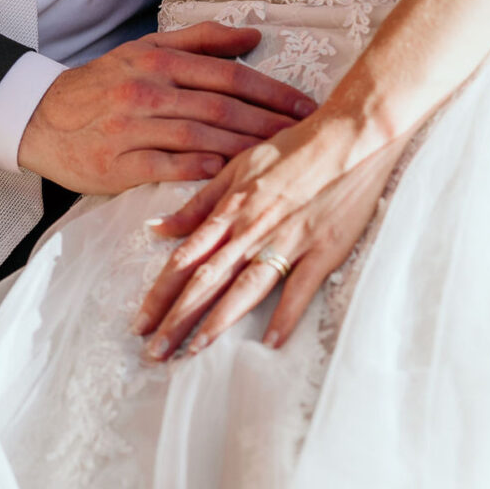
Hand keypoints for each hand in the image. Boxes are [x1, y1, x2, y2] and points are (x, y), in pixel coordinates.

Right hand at [18, 23, 315, 197]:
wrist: (40, 116)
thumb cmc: (102, 83)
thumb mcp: (146, 49)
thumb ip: (201, 40)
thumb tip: (253, 38)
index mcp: (159, 62)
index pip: (227, 75)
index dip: (270, 91)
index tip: (304, 106)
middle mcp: (147, 91)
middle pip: (220, 109)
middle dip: (268, 124)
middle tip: (305, 137)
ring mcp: (131, 128)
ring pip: (199, 138)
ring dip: (243, 150)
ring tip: (279, 161)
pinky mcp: (116, 164)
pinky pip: (165, 168)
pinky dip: (198, 171)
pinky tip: (227, 176)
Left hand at [133, 106, 401, 359]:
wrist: (350, 134)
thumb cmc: (293, 147)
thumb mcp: (238, 166)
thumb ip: (199, 202)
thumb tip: (157, 226)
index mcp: (230, 210)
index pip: (185, 258)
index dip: (160, 293)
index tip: (139, 324)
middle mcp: (252, 228)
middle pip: (206, 280)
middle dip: (177, 318)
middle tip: (153, 353)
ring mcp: (288, 239)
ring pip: (245, 287)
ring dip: (218, 321)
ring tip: (194, 352)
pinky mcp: (323, 248)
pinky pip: (300, 288)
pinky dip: (285, 315)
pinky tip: (270, 342)